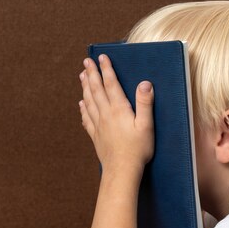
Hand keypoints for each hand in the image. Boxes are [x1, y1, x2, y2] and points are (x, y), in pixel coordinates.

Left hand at [78, 54, 154, 171]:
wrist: (121, 170)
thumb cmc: (137, 149)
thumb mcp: (146, 125)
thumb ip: (145, 103)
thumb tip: (145, 83)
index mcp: (119, 109)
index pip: (111, 84)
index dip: (106, 69)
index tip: (102, 57)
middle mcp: (106, 114)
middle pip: (96, 89)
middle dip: (92, 73)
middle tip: (86, 61)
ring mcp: (98, 125)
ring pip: (89, 101)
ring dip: (85, 87)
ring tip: (82, 75)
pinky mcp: (96, 135)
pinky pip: (86, 118)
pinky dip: (83, 108)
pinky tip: (81, 104)